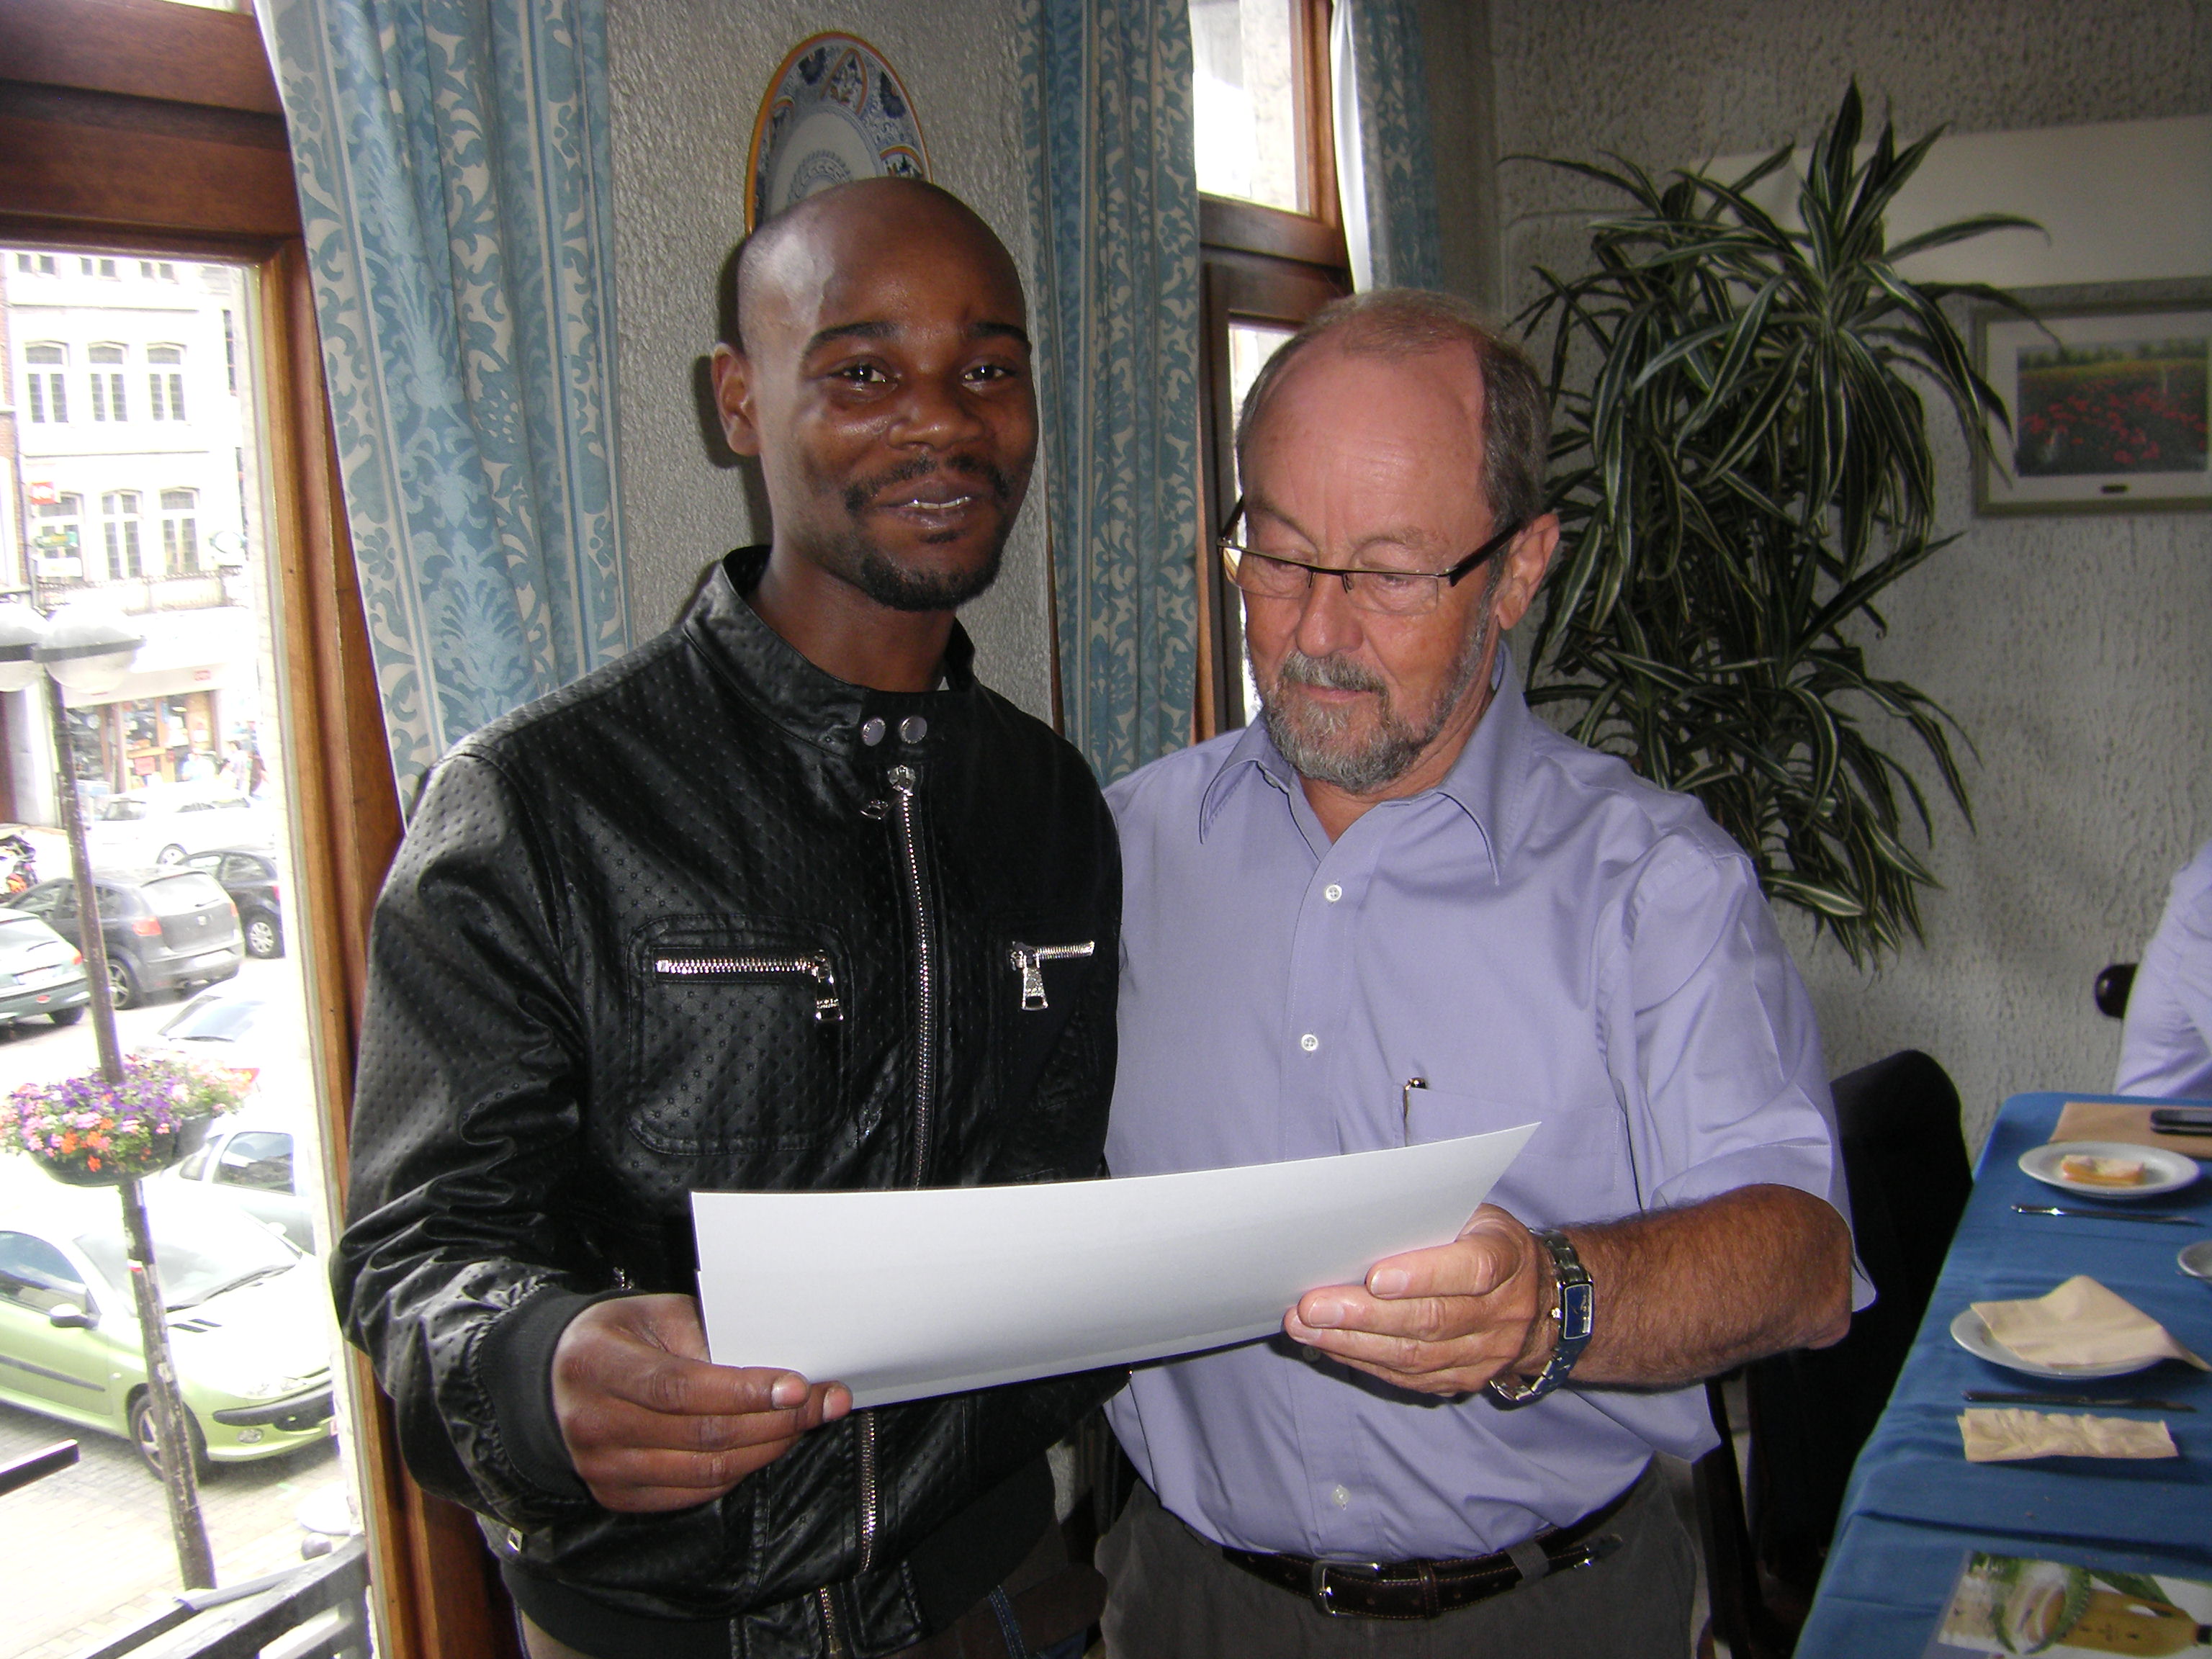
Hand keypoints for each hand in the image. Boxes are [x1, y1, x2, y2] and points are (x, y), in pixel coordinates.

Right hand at [551, 1293, 850, 1511]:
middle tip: (822, 1402)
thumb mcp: (656, 1314)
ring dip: (767, 1449)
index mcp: (597, 1365)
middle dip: (775, 1420)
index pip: (680, 1388)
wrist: (560, 1378)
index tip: (797, 1385)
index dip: (743, 1390)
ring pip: (704, 1471)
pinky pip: (693, 1493)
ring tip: (803, 1423)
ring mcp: (602, 1468)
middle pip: (701, 1435)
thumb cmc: (620, 1337)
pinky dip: (739, 1472)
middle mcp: (593, 1423)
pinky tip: (765, 1446)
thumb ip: (708, 1337)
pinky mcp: (616, 1496)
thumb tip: (778, 1370)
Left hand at [1285, 1205, 1555, 1396]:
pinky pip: (1410, 1377)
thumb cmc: (1484, 1241)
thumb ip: (1428, 1219)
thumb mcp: (1472, 1215)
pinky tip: (1328, 1346)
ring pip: (1415, 1355)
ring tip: (1304, 1327)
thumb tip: (1357, 1221)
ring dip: (1352, 1343)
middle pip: (1432, 1320)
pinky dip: (1364, 1361)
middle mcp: (1502, 1312)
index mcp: (1507, 1257)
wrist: (1541, 1301)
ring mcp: (1486, 1354)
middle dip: (1365, 1315)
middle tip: (1312, 1306)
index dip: (1423, 1275)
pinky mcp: (1463, 1380)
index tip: (1374, 1277)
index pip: (1470, 1270)